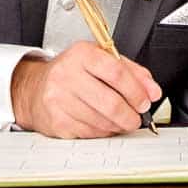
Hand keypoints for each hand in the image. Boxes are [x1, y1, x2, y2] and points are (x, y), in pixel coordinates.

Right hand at [10, 42, 161, 138]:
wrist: (35, 88)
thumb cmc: (72, 72)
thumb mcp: (100, 60)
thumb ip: (130, 71)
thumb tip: (152, 90)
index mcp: (82, 54)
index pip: (116, 72)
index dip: (136, 90)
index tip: (145, 100)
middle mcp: (67, 75)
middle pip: (110, 102)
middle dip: (130, 114)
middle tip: (137, 117)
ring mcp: (59, 100)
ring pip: (101, 121)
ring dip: (119, 125)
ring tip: (123, 121)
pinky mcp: (57, 121)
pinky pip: (90, 133)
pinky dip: (104, 132)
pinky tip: (105, 125)